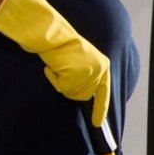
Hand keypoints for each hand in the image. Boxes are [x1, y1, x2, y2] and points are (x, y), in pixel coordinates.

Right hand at [0, 0, 111, 122]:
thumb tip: (85, 95)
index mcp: (102, 64)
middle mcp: (99, 68)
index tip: (96, 123)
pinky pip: (62, 87)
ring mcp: (88, 71)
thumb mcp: (79, 59)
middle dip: (70, 88)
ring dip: (61, 82)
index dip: (99, 109)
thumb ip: (86, 75)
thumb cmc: (60, 44)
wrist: (49, 31)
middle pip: (83, 95)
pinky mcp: (76, 73)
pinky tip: (52, 65)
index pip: (103, 91)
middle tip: (61, 70)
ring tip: (57, 64)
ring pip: (72, 92)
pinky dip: (54, 78)